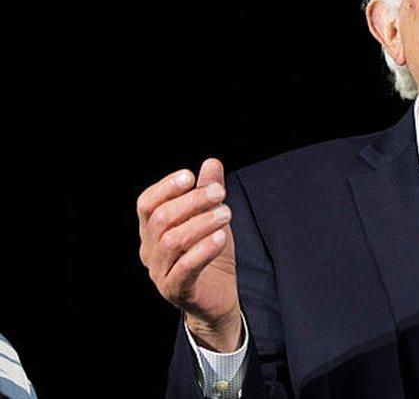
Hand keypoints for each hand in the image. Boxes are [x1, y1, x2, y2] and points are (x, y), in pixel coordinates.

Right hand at [136, 158, 241, 351]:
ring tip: (226, 214)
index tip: (190, 177)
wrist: (218, 300)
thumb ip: (209, 193)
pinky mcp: (176, 290)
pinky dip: (203, 250)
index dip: (166, 187)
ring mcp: (160, 272)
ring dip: (202, 223)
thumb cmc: (212, 257)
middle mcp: (149, 251)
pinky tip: (221, 238)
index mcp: (152, 231)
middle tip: (220, 193)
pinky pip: (184, 269)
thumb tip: (211, 163)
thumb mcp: (213, 220)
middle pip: (161, 218)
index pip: (146, 204)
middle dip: (192, 201)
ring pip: (172, 241)